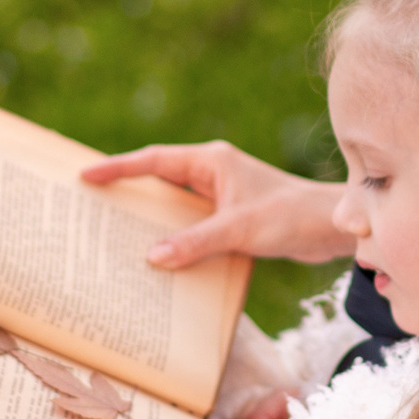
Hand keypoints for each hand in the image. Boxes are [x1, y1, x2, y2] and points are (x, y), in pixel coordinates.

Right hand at [80, 141, 350, 267]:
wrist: (332, 227)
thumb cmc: (291, 216)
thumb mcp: (239, 229)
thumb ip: (195, 242)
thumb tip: (152, 258)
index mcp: (212, 161)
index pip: (154, 160)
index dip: (119, 168)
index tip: (86, 175)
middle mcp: (214, 173)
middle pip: (159, 179)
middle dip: (127, 191)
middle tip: (90, 206)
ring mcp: (222, 195)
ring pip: (175, 204)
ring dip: (150, 218)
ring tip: (114, 235)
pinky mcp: (232, 216)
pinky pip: (192, 224)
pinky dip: (174, 237)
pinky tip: (159, 258)